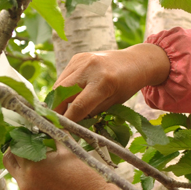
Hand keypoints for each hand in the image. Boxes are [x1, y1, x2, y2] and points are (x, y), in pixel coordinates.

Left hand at [4, 145, 126, 189]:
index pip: (16, 147)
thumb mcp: (71, 151)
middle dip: (17, 153)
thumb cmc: (87, 175)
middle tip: (29, 148)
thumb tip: (50, 122)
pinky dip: (39, 188)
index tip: (29, 135)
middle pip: (9, 163)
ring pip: (21, 180)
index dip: (22, 139)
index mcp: (33, 166)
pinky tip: (56, 187)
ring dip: (31, 172)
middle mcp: (25, 184)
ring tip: (50, 170)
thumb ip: (56, 135)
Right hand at [54, 43, 170, 121]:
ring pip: (59, 85)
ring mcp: (82, 60)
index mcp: (104, 82)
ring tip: (61, 111)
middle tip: (55, 123)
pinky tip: (70, 96)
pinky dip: (63, 89)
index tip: (62, 132)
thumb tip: (72, 123)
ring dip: (57, 100)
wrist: (135, 61)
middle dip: (55, 110)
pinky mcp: (77, 57)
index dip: (68, 121)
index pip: (78, 106)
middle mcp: (90, 68)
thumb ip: (93, 112)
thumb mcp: (114, 102)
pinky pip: (64, 77)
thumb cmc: (127, 85)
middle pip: (61, 94)